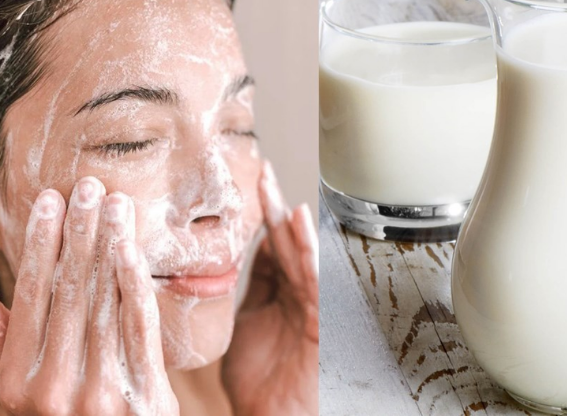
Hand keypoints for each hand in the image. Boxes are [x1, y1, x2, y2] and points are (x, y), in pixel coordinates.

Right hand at [0, 178, 178, 414]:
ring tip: (115, 205)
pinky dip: (135, 285)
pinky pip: (138, 328)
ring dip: (109, 246)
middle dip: (78, 233)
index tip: (49, 202)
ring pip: (103, 302)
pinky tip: (132, 249)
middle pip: (68, 291)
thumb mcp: (25, 396)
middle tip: (87, 188)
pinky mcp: (143, 393)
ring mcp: (99, 390)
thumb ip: (5, 352)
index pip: (30, 297)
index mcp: (21, 379)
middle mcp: (54, 384)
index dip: (40, 245)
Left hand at [222, 161, 318, 415]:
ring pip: (301, 255)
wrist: (269, 415)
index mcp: (280, 292)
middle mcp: (297, 293)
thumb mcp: (247, 319)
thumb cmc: (259, 377)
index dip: (263, 214)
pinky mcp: (318, 319)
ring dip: (291, 224)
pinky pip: (312, 277)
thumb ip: (255, 283)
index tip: (254, 183)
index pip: (272, 245)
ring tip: (279, 192)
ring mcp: (309, 305)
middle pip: (287, 243)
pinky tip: (299, 224)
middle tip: (263, 174)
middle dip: (275, 209)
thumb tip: (258, 247)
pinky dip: (308, 250)